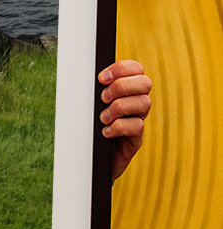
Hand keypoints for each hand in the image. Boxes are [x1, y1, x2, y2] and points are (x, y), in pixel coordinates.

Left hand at [98, 59, 151, 180]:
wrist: (90, 160)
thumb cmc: (88, 128)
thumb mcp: (90, 106)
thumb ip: (93, 90)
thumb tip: (82, 76)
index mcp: (126, 90)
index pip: (136, 69)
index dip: (122, 68)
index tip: (101, 78)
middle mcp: (136, 103)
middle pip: (145, 83)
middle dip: (121, 86)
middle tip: (103, 98)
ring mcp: (138, 120)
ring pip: (144, 103)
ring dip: (119, 107)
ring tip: (103, 118)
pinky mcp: (136, 139)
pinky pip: (137, 126)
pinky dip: (119, 127)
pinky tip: (105, 132)